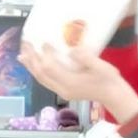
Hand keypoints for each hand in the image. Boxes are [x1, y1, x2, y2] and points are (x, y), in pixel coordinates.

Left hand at [19, 41, 137, 118]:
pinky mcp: (63, 90)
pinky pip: (45, 80)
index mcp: (70, 83)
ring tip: (23, 54)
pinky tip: (35, 64)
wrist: (114, 96)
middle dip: (31, 58)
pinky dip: (37, 71)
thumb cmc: (109, 80)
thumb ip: (86, 58)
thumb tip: (72, 50)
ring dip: (31, 65)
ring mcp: (62, 91)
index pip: (50, 67)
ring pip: (40, 78)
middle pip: (40, 73)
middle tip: (25, 43)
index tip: (44, 41)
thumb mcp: (101, 66)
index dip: (45, 54)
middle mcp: (62, 89)